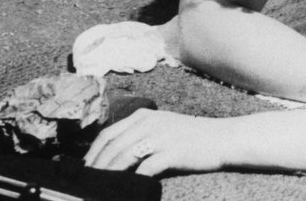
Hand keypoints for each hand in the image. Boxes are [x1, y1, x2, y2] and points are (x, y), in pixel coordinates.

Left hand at [84, 108, 227, 176]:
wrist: (222, 138)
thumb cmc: (191, 137)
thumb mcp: (162, 128)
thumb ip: (139, 136)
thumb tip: (112, 158)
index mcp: (144, 116)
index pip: (107, 134)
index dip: (91, 154)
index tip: (83, 171)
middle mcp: (149, 123)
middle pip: (112, 146)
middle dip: (96, 167)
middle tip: (86, 185)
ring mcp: (160, 136)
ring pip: (123, 157)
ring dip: (108, 175)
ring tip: (100, 189)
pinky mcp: (171, 152)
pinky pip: (144, 169)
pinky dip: (131, 181)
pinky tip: (126, 190)